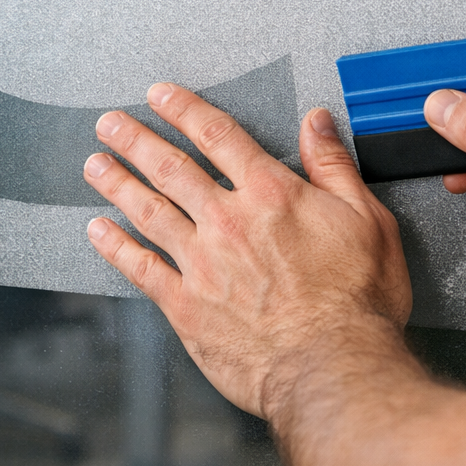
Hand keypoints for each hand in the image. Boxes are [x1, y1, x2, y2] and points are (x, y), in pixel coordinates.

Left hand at [82, 83, 410, 418]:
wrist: (334, 370)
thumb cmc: (356, 305)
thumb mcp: (369, 221)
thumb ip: (335, 167)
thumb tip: (316, 124)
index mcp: (271, 195)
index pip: (217, 136)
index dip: (183, 109)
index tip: (159, 96)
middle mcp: (227, 221)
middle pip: (170, 167)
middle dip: (135, 140)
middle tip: (109, 124)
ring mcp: (201, 264)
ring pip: (147, 210)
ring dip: (117, 183)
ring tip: (95, 164)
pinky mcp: (186, 306)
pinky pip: (140, 268)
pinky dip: (115, 247)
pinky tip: (99, 231)